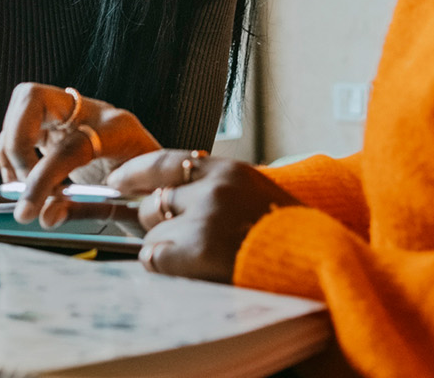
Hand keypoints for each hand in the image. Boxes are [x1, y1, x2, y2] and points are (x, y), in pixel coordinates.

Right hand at [0, 83, 160, 226]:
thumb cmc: (152, 191)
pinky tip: (24, 182)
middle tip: (22, 186)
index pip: (68, 145)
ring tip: (24, 189)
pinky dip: (13, 154)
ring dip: (11, 149)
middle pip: (33, 98)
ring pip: (22, 105)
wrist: (164, 178)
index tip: (28, 210)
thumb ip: (84, 210)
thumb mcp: (129, 206)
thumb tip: (44, 217)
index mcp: (119, 130)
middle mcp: (94, 110)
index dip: (42, 178)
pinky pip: (21, 124)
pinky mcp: (60, 121)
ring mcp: (74, 111)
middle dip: (16, 143)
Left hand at [108, 149, 300, 282]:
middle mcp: (213, 188)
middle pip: (153, 202)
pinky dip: (166, 268)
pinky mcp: (198, 249)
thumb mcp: (253, 195)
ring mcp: (204, 217)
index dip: (134, 173)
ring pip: (153, 234)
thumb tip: (164, 199)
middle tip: (179, 241)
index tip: (117, 181)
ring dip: (167, 250)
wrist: (316, 264)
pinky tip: (191, 271)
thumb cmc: (286, 237)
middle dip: (157, 224)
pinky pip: (155, 257)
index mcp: (227, 170)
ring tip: (199, 261)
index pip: (163, 161)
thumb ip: (214, 190)